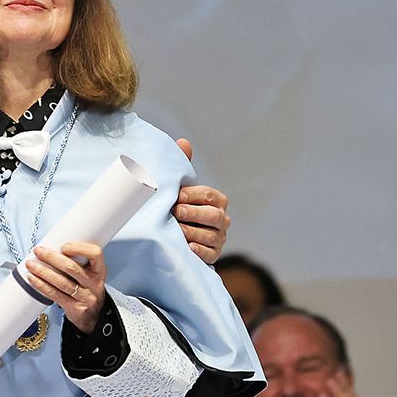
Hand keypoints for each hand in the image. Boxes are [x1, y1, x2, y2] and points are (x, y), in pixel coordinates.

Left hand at [25, 242, 106, 333]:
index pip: (95, 254)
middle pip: (72, 268)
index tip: (63, 246)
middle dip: (52, 258)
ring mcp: (85, 297)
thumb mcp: (90, 274)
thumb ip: (77, 262)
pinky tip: (33, 279)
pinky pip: (56, 295)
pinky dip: (42, 286)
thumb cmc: (87, 288)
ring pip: (62, 282)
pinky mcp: (74, 308)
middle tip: (39, 251)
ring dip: (43, 272)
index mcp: (99, 270)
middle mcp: (94, 284)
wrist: (93, 314)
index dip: (79, 248)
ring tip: (31, 265)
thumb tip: (52, 248)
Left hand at [174, 138, 229, 264]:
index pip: (210, 196)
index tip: (177, 195)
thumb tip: (183, 142)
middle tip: (176, 212)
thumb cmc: (179, 206)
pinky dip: (199, 250)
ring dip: (192, 232)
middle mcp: (222, 219)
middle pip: (214, 216)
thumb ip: (183, 167)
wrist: (174, 236)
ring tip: (176, 230)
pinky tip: (187, 247)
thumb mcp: (180, 188)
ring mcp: (219, 238)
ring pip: (211, 235)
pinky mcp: (213, 255)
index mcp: (217, 200)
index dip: (194, 195)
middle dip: (194, 213)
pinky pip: (210, 254)